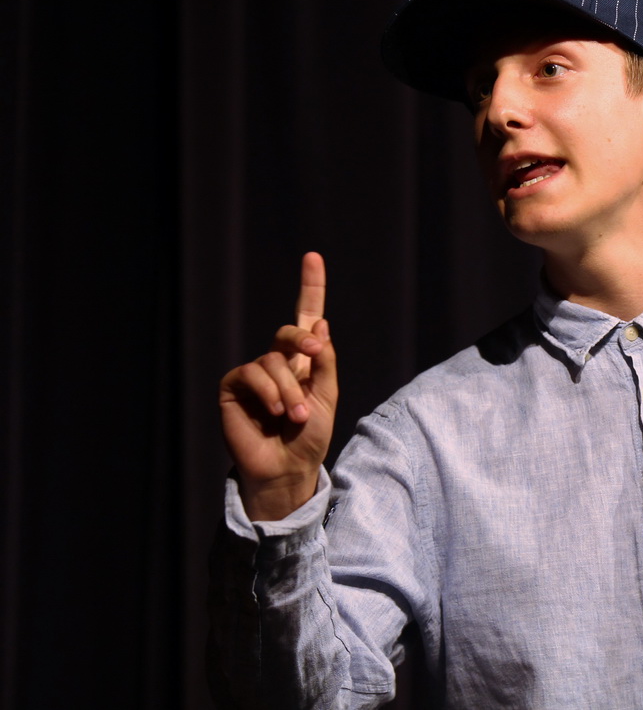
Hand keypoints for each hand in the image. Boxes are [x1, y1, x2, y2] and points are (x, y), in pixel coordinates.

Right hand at [218, 252, 338, 520]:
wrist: (287, 468)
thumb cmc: (309, 437)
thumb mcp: (327, 397)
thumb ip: (324, 362)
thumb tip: (320, 324)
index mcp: (304, 361)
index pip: (307, 318)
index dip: (310, 287)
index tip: (312, 256)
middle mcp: (278, 362)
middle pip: (289, 332)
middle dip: (303, 341)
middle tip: (314, 357)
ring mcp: (254, 374)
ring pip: (274, 361)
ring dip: (289, 390)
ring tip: (295, 417)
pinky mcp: (234, 388)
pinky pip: (251, 373)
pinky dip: (268, 391)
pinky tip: (273, 413)